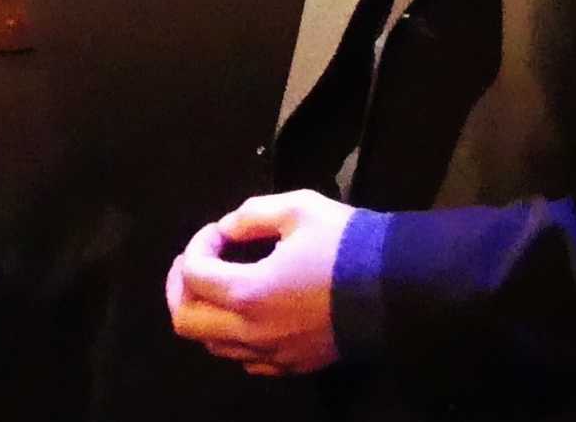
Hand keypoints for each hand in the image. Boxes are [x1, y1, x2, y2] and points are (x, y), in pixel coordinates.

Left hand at [165, 190, 350, 375]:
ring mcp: (271, 355)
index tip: (219, 231)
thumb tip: (227, 229)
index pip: (194, 275)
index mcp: (248, 294)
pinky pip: (244, 359)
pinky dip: (232, 335)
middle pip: (187, 322)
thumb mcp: (298, 209)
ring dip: (205, 312)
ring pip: (212, 345)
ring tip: (219, 283)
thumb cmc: (345, 246)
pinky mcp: (290, 366)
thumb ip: (252, 215)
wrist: (395, 290)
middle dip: (181, 287)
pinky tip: (248, 311)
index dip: (197, 245)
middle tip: (196, 260)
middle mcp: (251, 333)